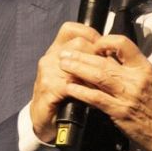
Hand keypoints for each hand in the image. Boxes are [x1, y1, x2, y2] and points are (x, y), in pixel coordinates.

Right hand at [29, 21, 105, 145]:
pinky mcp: (48, 88)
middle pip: (78, 44)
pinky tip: (93, 97)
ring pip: (77, 63)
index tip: (104, 48)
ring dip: (94, 74)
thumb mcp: (72, 75)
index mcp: (56, 50)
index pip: (72, 29)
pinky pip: (72, 84)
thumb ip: (84, 62)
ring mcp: (47, 72)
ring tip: (104, 85)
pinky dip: (85, 90)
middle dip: (96, 56)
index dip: (91, 35)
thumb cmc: (61, 97)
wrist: (42, 120)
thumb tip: (108, 55)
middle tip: (109, 70)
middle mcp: (50, 57)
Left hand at [43, 29, 151, 150]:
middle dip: (82, 55)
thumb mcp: (147, 80)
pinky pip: (97, 98)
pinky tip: (70, 88)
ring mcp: (127, 95)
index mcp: (143, 67)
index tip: (93, 45)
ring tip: (63, 64)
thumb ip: (129, 68)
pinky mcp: (120, 111)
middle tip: (65, 53)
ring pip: (99, 76)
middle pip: (104, 61)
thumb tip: (107, 56)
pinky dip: (82, 92)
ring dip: (78, 69)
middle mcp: (135, 78)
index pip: (123, 44)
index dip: (105, 42)